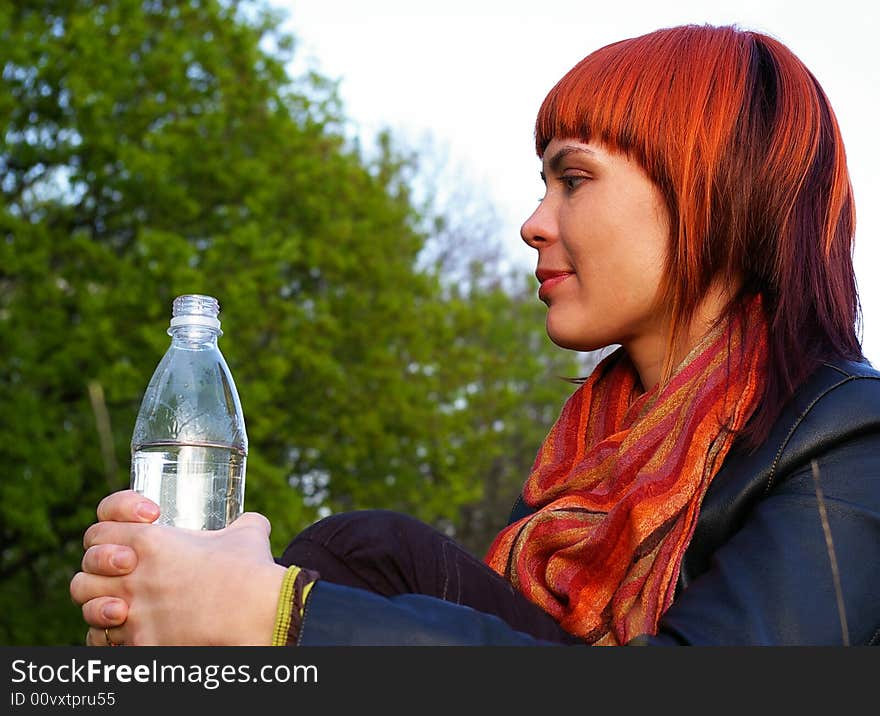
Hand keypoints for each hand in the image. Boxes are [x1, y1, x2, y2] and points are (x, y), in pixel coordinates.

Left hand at [70, 490, 285, 645]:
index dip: (113, 523)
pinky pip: (102, 641)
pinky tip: (127, 629)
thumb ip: (244, 523)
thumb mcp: (248, 533)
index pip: (101, 527)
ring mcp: (135, 611)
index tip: (141, 525)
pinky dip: (109, 636)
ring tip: (120, 602)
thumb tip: (252, 523)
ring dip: (99, 601)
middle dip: (100, 565)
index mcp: (152, 541)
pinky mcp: (141, 643)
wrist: (257, 614)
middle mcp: (134, 575)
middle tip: (124, 567)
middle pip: (87, 565)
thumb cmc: (251, 572)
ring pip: (88, 604)